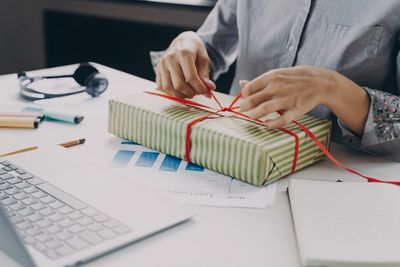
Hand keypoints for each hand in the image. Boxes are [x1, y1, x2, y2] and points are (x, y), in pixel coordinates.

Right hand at [156, 31, 215, 97]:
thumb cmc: (195, 50)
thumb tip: (209, 89)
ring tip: (189, 92)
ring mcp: (162, 64)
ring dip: (181, 95)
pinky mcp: (158, 69)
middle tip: (197, 92)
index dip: (199, 88)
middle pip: (179, 84)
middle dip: (190, 92)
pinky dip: (171, 93)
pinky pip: (162, 87)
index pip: (190, 77)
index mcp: (183, 53)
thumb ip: (205, 74)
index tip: (205, 91)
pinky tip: (180, 90)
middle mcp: (170, 58)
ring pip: (169, 88)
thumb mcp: (204, 59)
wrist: (183, 41)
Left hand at [239, 66, 369, 133]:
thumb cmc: (295, 78)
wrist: (320, 82)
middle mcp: (277, 87)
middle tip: (244, 110)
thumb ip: (259, 81)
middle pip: (253, 100)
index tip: (245, 100)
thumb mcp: (277, 75)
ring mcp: (286, 99)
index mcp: (271, 77)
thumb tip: (241, 84)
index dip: (244, 96)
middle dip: (245, 107)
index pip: (249, 88)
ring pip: (263, 110)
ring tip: (252, 117)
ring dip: (254, 115)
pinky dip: (272, 124)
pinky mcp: (296, 110)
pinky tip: (267, 124)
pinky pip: (281, 121)